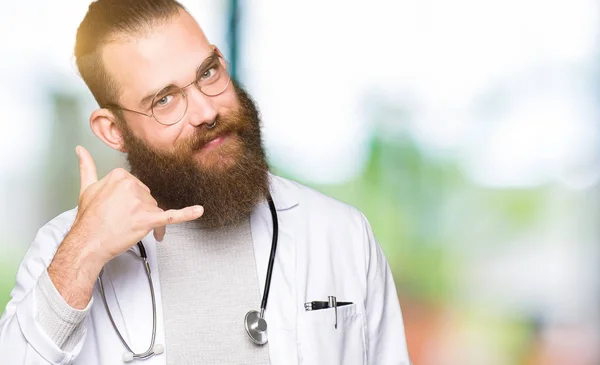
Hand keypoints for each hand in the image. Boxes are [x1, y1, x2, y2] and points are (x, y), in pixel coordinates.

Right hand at [47, 146, 203, 308]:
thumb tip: (81, 150)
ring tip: (130, 229)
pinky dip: (186, 214)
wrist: (87, 242)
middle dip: (140, 211)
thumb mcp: (86, 187)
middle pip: (148, 197)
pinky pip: (171, 216)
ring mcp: (140, 202)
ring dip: (148, 221)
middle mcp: (131, 185)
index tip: (120, 210)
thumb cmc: (88, 218)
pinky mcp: (147, 219)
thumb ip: (87, 166)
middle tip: (123, 222)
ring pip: (155, 209)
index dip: (132, 201)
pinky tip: (198, 211)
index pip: (138, 186)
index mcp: (120, 175)